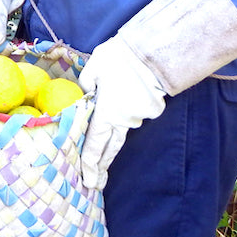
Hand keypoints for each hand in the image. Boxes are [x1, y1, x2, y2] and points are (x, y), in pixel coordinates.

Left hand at [77, 36, 165, 189]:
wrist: (151, 53)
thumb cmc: (118, 59)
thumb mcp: (93, 69)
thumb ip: (86, 86)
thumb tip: (85, 96)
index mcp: (107, 113)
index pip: (95, 144)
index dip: (90, 164)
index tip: (87, 180)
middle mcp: (123, 120)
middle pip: (110, 148)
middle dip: (102, 167)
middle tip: (95, 183)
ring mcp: (138, 117)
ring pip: (121, 134)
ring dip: (112, 143)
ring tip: (103, 161)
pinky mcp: (149, 110)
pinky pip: (132, 118)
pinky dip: (125, 120)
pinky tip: (121, 114)